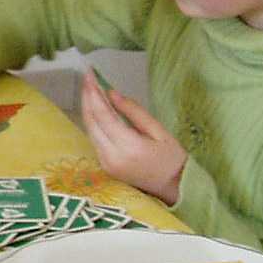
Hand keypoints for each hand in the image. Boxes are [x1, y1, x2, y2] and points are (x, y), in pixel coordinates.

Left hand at [79, 70, 185, 203]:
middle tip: (87, 76)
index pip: (103, 115)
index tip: (90, 74)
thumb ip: (133, 111)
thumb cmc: (172, 159)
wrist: (175, 189)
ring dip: (87, 108)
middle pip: (90, 122)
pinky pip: (94, 138)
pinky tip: (95, 107)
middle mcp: (112, 157)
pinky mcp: (105, 166)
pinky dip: (92, 121)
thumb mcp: (159, 130)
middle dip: (86, 97)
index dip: (93, 92)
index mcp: (129, 147)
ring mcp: (106, 163)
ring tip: (89, 87)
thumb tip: (110, 92)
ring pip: (89, 130)